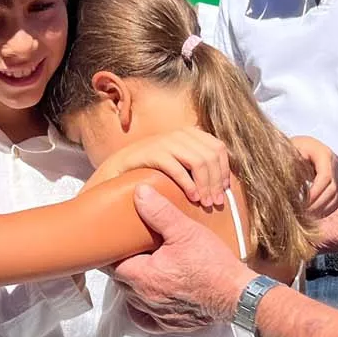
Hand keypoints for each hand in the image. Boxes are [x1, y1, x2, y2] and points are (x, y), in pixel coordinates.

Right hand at [93, 128, 231, 207]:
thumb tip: (220, 179)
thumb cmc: (148, 173)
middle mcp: (178, 134)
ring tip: (204, 202)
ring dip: (205, 184)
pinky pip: (178, 167)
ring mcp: (164, 141)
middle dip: (216, 180)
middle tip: (215, 202)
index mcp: (188, 134)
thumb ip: (194, 165)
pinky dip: (188, 184)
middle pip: (211, 155)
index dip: (224, 169)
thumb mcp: (176, 164)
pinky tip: (191, 197)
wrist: (113, 171)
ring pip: (199, 160)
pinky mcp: (151, 152)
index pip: (218, 147)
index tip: (223, 190)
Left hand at [112, 184, 254, 333]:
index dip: (111, 252)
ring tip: (143, 269)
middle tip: (131, 251)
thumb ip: (159, 212)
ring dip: (134, 285)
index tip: (115, 242)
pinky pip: (147, 320)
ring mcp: (156, 314)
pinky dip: (144, 310)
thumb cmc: (212, 264)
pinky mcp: (170, 324)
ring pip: (133, 299)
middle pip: (121, 281)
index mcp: (142, 276)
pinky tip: (149, 299)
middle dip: (123, 266)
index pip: (112, 264)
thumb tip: (140, 194)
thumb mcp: (185, 230)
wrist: (237, 296)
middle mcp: (144, 298)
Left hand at [291, 136, 337, 219]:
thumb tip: (288, 185)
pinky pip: (336, 201)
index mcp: (324, 154)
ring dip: (321, 210)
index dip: (315, 193)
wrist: (296, 149)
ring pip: (336, 197)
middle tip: (301, 215)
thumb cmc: (288, 151)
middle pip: (333, 189)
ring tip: (305, 218)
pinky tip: (312, 216)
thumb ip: (289, 167)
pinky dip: (325, 211)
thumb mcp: (286, 154)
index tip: (301, 205)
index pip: (325, 176)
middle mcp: (335, 163)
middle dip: (317, 204)